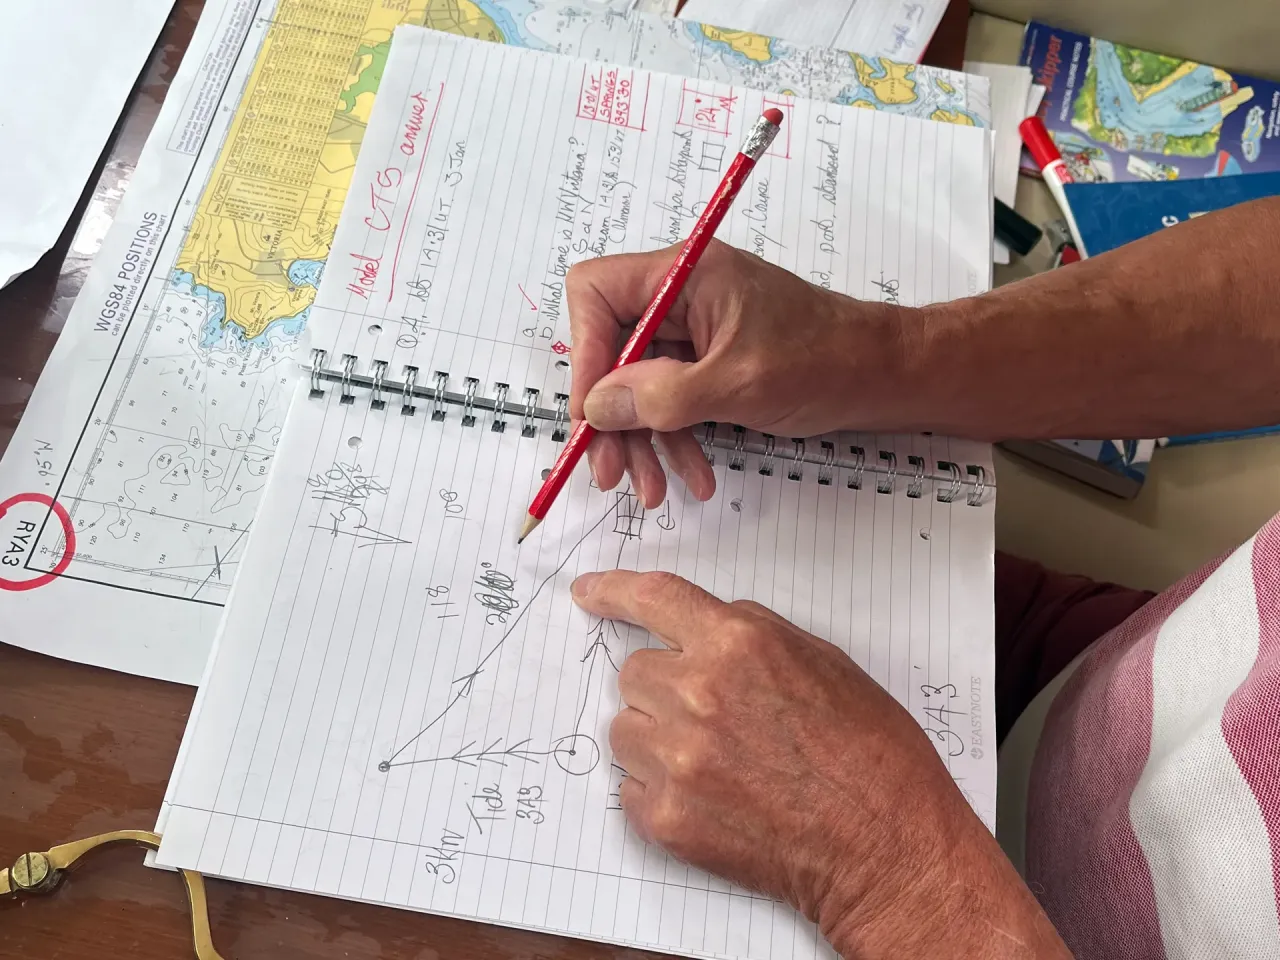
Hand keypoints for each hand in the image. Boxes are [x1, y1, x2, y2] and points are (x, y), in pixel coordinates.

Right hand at [566, 241, 905, 506]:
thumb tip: (597, 409)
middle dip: (612, 418)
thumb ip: (662, 396)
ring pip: (638, 385)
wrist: (882, 376)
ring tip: (653, 492)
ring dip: (642, 441)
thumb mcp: (738, 384)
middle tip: (610, 473)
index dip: (584, 354)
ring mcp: (694, 329)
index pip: (596, 294)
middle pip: (611, 350)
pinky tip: (693, 477)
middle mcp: (681, 294)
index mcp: (684, 274)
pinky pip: (670, 400)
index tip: (592, 414)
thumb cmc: (824, 362)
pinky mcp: (708, 361)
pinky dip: (675, 439)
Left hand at [571, 570, 1070, 959]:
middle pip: (633, 672)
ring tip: (717, 762)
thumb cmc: (870, 753)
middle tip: (712, 716)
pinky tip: (713, 798)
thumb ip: (750, 637)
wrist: (883, 845)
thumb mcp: (822, 661)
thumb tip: (700, 632)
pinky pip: (630, 786)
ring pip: (625, 728)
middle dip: (663, 687)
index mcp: (738, 643)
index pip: (653, 599)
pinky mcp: (667, 817)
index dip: (611, 591)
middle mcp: (698, 693)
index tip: (587, 594)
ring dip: (656, 738)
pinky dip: (659, 789)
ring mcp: (677, 759)